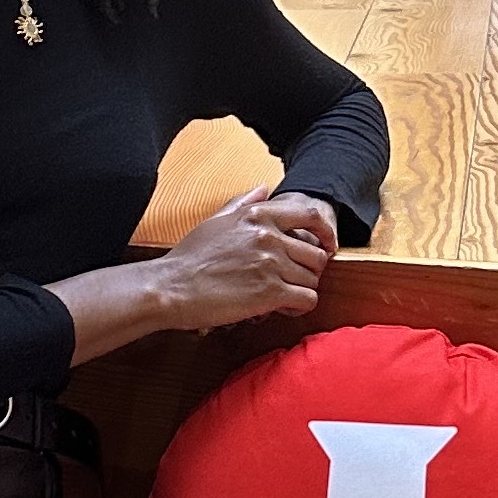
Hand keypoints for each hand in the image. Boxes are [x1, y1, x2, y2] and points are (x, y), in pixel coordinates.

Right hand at [148, 186, 334, 333]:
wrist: (171, 288)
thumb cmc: (188, 258)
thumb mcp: (215, 220)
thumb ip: (243, 203)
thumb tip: (263, 189)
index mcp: (257, 215)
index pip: (310, 215)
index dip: (326, 232)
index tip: (327, 245)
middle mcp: (269, 236)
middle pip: (316, 253)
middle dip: (309, 270)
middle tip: (294, 280)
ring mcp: (271, 263)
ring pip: (313, 279)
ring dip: (301, 290)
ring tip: (283, 296)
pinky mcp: (270, 292)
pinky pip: (307, 299)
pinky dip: (299, 307)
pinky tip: (282, 308)